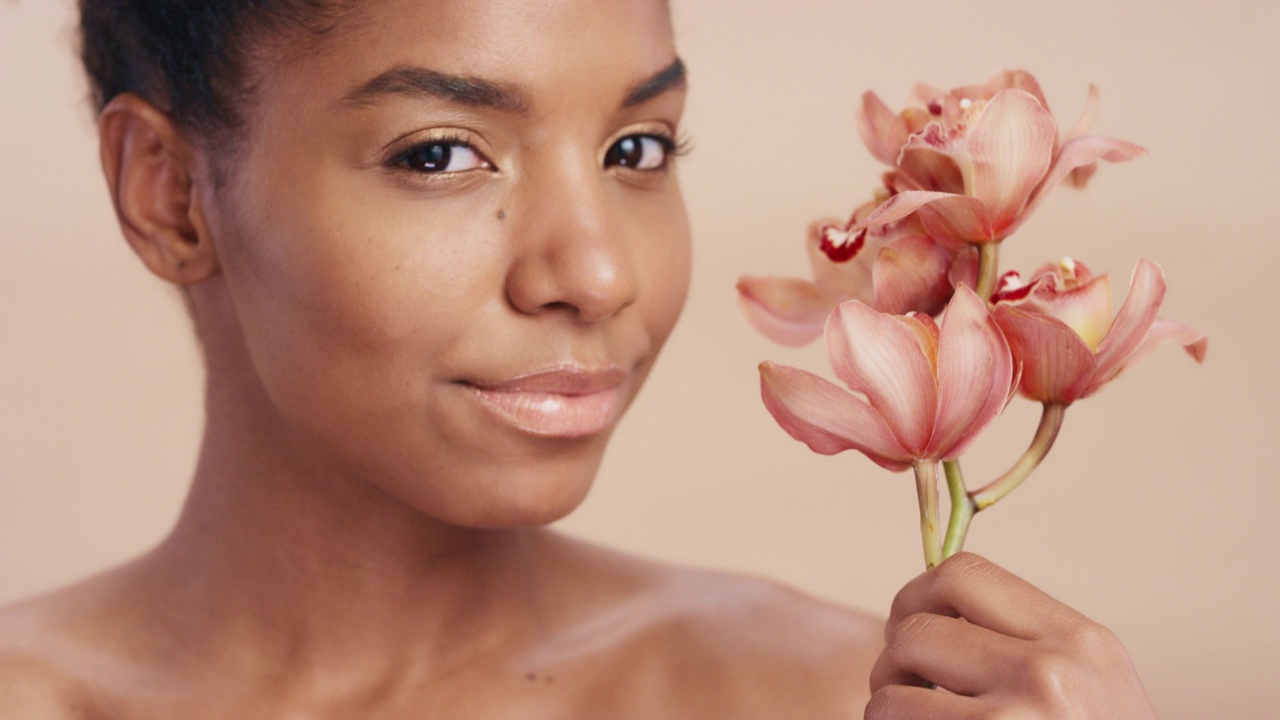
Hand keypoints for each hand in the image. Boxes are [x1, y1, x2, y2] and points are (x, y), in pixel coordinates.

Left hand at [865, 553, 1157, 718]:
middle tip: (908, 689)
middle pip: (915, 625)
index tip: (913, 628)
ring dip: (888, 709)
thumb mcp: (1089, 689)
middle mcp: (1052, 668)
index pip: (964, 572)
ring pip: (890, 686)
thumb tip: (920, 613)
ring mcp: (1017, 716)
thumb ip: (1024, 646)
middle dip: (894, 658)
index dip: (918, 597)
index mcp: (1080, 640)